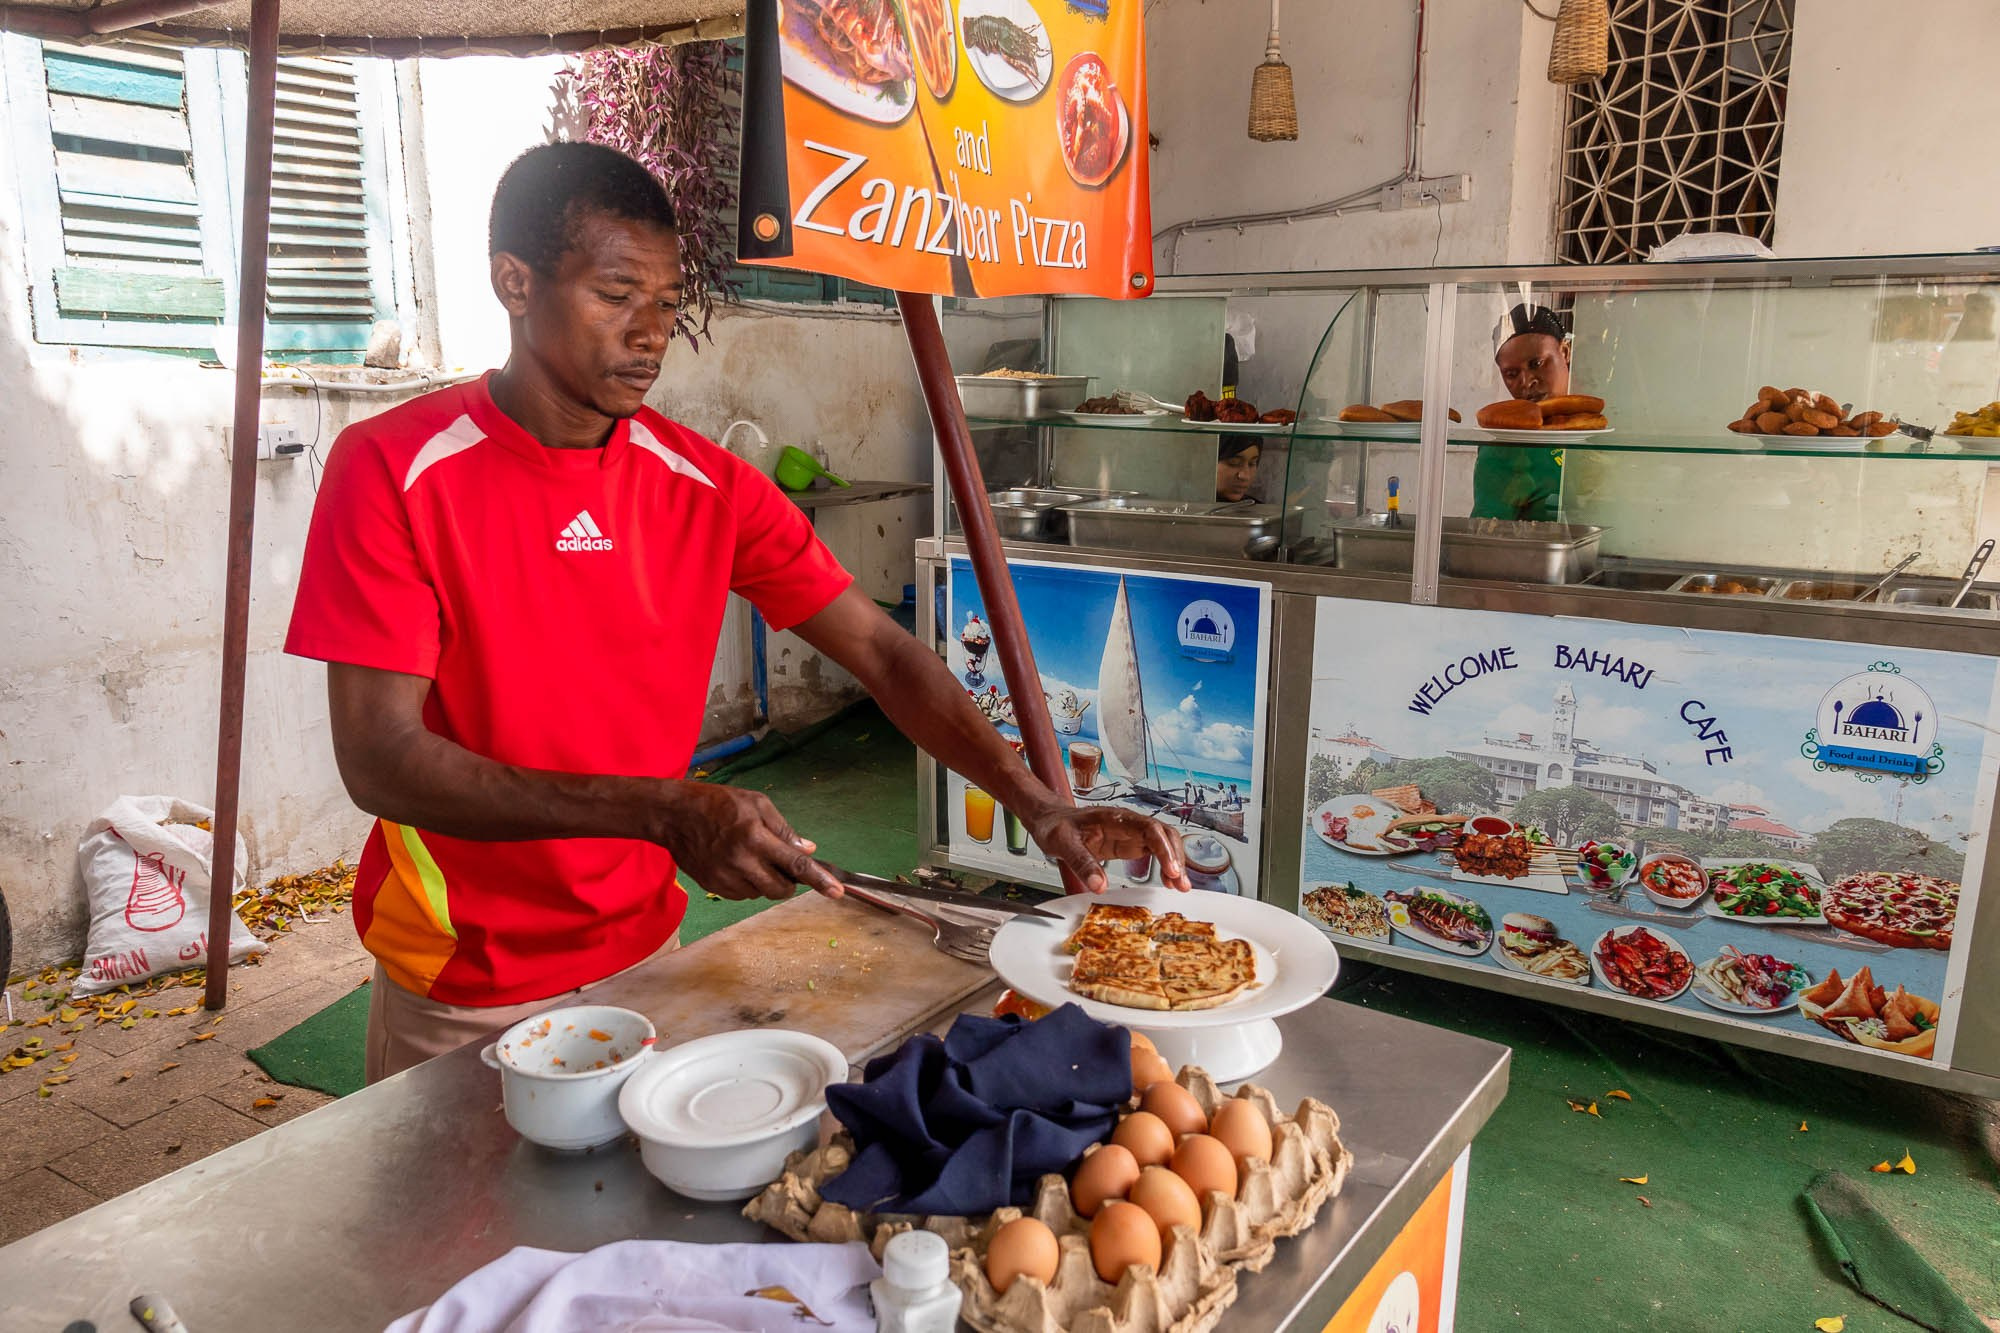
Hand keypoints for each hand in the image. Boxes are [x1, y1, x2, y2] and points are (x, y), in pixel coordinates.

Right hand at [651, 782, 845, 900]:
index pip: (795, 864)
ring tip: (752, 857)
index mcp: (755, 836)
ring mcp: (725, 878)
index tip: (837, 892)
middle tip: (782, 864)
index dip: (819, 880)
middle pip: (780, 889)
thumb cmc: (718, 803)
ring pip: (760, 894)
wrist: (674, 815)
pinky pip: (742, 896)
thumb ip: (784, 829)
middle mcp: (741, 861)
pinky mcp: (713, 887)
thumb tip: (809, 850)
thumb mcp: (756, 804)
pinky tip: (737, 865)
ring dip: (766, 881)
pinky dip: (748, 885)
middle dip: (788, 882)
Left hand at [1024, 802, 1190, 892]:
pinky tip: (1169, 881)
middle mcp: (1128, 823)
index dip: (1163, 848)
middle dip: (1176, 857)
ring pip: (1164, 843)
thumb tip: (1099, 886)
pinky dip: (1165, 866)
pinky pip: (1155, 852)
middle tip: (1180, 883)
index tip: (1171, 869)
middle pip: (1164, 834)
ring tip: (1180, 887)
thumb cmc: (1056, 827)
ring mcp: (1131, 833)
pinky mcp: (1129, 844)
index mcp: (1114, 818)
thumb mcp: (1062, 843)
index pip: (1149, 828)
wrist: (1050, 821)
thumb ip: (1082, 863)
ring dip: (1175, 862)